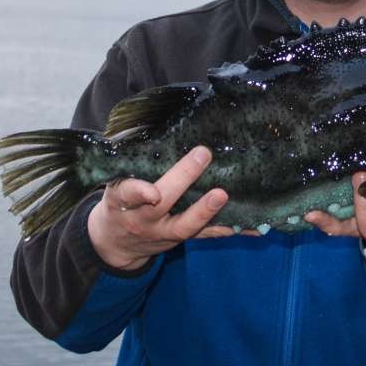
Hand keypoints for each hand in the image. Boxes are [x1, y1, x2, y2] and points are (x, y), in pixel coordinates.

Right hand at [87, 145, 255, 270]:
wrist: (115, 244)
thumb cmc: (120, 201)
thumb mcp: (115, 181)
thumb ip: (132, 160)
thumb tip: (154, 120)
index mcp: (123, 201)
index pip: (128, 194)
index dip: (140, 194)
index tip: (153, 194)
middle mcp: (143, 219)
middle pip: (163, 203)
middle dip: (183, 180)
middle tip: (203, 155)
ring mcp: (164, 232)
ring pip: (185, 225)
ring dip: (206, 210)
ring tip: (223, 194)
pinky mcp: (181, 239)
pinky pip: (206, 235)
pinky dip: (228, 229)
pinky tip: (250, 225)